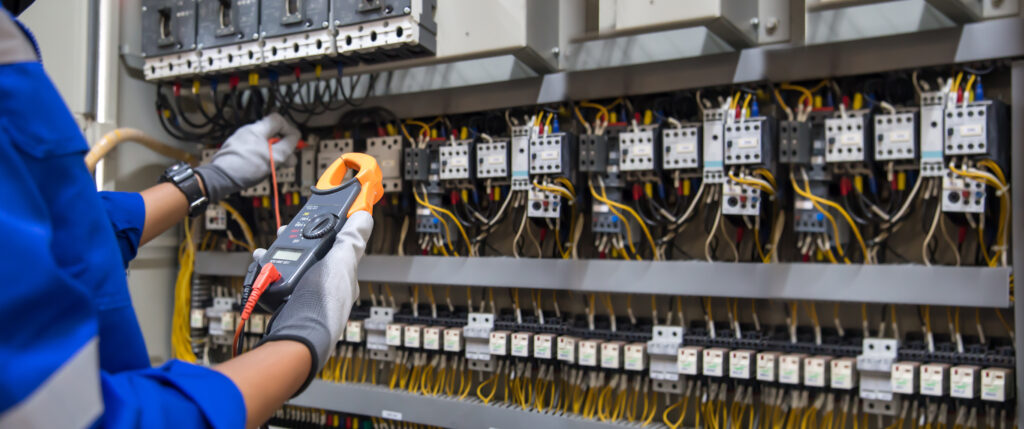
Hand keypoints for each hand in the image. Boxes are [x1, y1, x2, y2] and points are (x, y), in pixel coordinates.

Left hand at [195, 113, 300, 201]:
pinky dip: (262, 156)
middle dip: (282, 144)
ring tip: (277, 165)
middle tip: (289, 157)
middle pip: (272, 132)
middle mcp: (247, 132)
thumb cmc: (244, 168)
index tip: (294, 142)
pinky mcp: (236, 150)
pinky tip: (263, 167)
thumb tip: (295, 139)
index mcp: (256, 129)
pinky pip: (254, 149)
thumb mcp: (273, 158)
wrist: (221, 178)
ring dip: (273, 152)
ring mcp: (240, 140)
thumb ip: (287, 146)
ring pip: (263, 142)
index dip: (289, 129)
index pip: (278, 120)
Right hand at [252, 211, 372, 391]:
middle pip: (310, 252)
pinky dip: (266, 269)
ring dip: (276, 252)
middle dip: (296, 238)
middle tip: (283, 231)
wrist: (297, 332)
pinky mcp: (287, 300)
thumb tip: (364, 217)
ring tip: (266, 249)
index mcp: (342, 272)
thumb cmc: (324, 300)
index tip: (314, 215)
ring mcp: (306, 292)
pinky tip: (260, 265)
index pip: (337, 244)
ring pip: (290, 264)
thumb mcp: (342, 262)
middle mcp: (326, 283)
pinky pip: (276, 279)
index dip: (326, 227)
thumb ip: (353, 239)